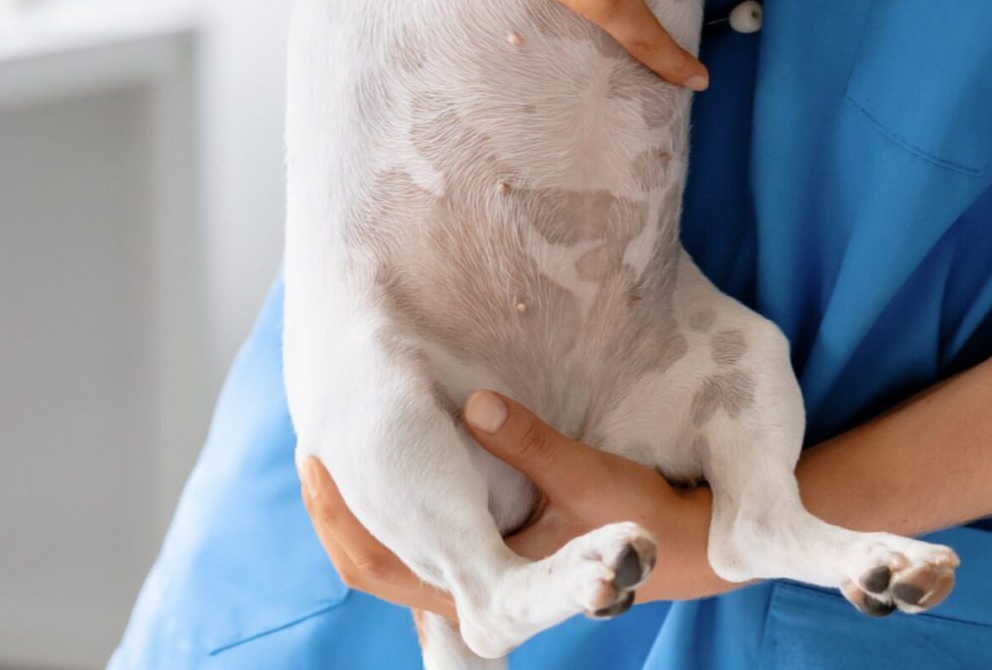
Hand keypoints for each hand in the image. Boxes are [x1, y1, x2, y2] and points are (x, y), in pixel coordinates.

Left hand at [299, 390, 732, 617]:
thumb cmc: (635, 517)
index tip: (320, 455)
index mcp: (479, 582)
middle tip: (314, 446)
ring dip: (358, 512)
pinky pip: (416, 546)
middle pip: (371, 561)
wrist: (677, 549)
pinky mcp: (485, 558)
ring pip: (389, 558)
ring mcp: (472, 575)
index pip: (381, 559)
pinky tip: (386, 468)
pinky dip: (389, 512)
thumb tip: (471, 404)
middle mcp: (465, 587)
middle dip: (337, 509)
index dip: (343, 510)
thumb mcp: (583, 476)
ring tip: (334, 451)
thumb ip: (527, 444)